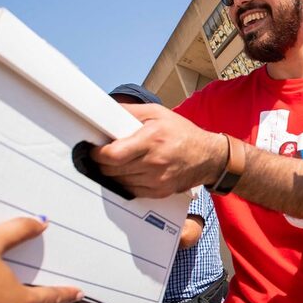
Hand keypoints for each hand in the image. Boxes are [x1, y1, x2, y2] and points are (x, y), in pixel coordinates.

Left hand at [91, 104, 225, 197]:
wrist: (208, 157)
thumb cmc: (182, 133)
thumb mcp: (158, 113)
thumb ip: (130, 111)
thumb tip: (107, 111)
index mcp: (152, 140)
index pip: (113, 155)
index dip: (98, 154)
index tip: (94, 149)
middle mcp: (154, 162)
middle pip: (113, 169)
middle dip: (102, 163)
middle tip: (101, 155)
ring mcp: (157, 180)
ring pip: (120, 182)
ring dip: (113, 173)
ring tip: (115, 162)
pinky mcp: (159, 191)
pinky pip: (132, 191)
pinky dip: (125, 182)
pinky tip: (128, 172)